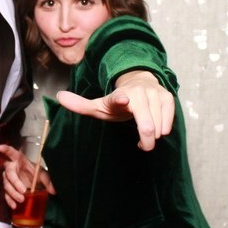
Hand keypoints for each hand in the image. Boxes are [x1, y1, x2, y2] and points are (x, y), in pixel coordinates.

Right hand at [0, 144, 54, 207]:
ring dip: (13, 193)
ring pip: (7, 185)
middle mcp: (11, 168)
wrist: (34, 182)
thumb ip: (48, 180)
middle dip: (15, 182)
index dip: (6, 150)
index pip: (11, 153)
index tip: (1, 147)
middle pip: (9, 173)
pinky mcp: (8, 189)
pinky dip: (9, 200)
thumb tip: (53, 190)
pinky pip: (6, 194)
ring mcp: (8, 178)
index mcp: (18, 160)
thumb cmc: (35, 173)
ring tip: (21, 199)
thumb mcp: (42, 174)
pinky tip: (14, 205)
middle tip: (23, 190)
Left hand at [56, 70, 173, 150]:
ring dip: (153, 137)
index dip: (120, 100)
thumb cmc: (117, 101)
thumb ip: (80, 105)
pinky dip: (162, 131)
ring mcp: (154, 93)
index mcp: (117, 97)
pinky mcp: (167, 97)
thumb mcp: (99, 105)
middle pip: (147, 127)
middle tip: (141, 145)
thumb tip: (59, 96)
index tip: (122, 100)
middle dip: (146, 142)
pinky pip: (168, 124)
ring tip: (145, 131)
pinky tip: (155, 128)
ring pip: (159, 129)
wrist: (139, 82)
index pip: (118, 99)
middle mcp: (137, 93)